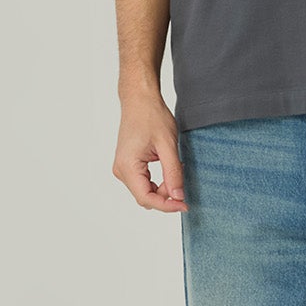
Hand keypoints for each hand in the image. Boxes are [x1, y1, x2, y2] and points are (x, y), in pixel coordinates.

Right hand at [113, 93, 186, 211]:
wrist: (139, 100)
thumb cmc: (151, 116)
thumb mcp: (168, 145)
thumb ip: (173, 173)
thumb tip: (178, 197)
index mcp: (127, 167)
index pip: (147, 198)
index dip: (167, 206)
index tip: (185, 204)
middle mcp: (121, 170)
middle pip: (145, 197)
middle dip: (166, 195)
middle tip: (182, 178)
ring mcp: (123, 168)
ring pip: (145, 191)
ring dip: (163, 187)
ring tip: (177, 167)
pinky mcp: (128, 165)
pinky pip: (143, 182)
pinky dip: (158, 181)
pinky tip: (169, 167)